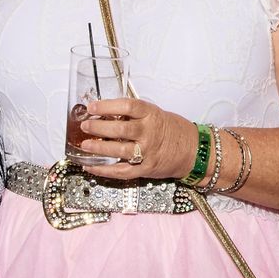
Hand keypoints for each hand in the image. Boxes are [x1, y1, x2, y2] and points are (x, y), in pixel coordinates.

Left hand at [73, 96, 204, 180]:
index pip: (127, 106)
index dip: (107, 106)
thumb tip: (104, 114)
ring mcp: (148, 152)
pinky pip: (122, 171)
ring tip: (85, 145)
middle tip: (85, 125)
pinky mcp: (146, 169)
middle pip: (121, 129)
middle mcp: (150, 132)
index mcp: (152, 115)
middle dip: (99, 127)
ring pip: (120, 151)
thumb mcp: (155, 114)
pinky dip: (104, 171)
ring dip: (99, 149)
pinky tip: (91, 167)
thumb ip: (133, 115)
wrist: (193, 150)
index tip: (92, 107)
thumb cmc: (172, 130)